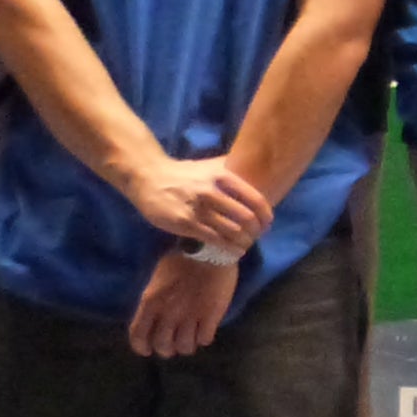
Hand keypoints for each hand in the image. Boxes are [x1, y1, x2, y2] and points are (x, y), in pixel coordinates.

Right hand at [123, 154, 269, 250]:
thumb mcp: (209, 165)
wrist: (148, 177)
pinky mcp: (185, 223)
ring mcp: (198, 209)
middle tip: (257, 236)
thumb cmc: (183, 173)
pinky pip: (214, 240)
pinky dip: (229, 248)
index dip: (266, 215)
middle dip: (256, 231)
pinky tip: (234, 250)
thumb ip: (232, 168)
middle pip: (247, 218)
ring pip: (232, 232)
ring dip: (244, 242)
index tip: (267, 223)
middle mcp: (212, 192)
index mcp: (222, 176)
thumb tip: (259, 170)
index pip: (255, 199)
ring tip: (245, 245)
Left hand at [128, 248, 237, 358]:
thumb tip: (154, 316)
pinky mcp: (210, 316)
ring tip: (192, 337)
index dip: (142, 347)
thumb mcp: (159, 278)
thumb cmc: (183, 259)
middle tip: (175, 344)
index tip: (148, 350)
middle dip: (168, 349)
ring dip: (188, 345)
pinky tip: (206, 330)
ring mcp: (190, 315)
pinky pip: (205, 339)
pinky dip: (204, 337)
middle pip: (163, 346)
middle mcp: (168, 313)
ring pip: (185, 347)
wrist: (210, 250)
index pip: (138, 335)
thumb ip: (154, 300)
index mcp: (151, 302)